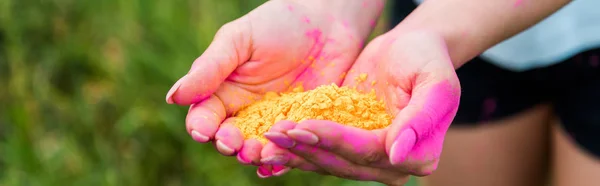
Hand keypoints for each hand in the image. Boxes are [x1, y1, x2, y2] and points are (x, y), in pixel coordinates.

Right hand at [164, 0, 381, 176]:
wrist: (330, 19)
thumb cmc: (278, 23)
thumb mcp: (239, 40)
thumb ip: (209, 69)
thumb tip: (173, 97)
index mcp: (225, 92)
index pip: (205, 117)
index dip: (201, 126)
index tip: (203, 131)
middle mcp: (248, 113)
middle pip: (230, 139)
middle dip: (229, 145)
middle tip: (233, 145)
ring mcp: (277, 122)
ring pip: (260, 148)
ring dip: (255, 155)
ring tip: (257, 154)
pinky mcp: (305, 127)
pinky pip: (292, 149)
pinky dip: (284, 159)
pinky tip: (279, 163)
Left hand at [260, 30, 460, 184]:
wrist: (409, 50)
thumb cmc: (427, 60)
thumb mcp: (436, 83)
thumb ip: (421, 118)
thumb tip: (397, 154)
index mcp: (418, 154)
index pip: (369, 152)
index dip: (336, 141)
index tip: (305, 126)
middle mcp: (393, 164)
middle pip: (344, 161)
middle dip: (308, 147)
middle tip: (275, 131)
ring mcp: (369, 159)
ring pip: (328, 161)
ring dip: (296, 151)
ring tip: (268, 137)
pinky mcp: (349, 148)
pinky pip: (321, 152)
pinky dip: (297, 148)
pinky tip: (273, 141)